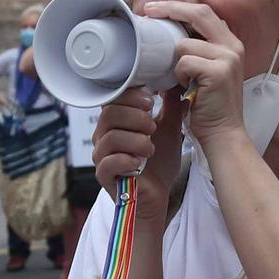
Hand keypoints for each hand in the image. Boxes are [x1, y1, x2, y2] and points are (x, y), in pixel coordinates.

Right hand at [94, 87, 184, 219]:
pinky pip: (107, 163)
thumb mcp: (170, 130)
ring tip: (150, 149)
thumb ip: (172, 107)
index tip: (150, 101)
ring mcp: (102, 156)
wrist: (157, 194)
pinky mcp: (104, 175)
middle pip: (110, 114)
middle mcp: (104, 135)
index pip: (113, 99)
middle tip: (153, 127)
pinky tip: (139, 163)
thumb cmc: (159, 163)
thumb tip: (177, 84)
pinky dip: (126, 160)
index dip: (130, 96)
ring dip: (135, 140)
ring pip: (110, 137)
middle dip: (135, 117)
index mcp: (117, 121)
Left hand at [136, 0, 250, 153]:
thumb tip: (166, 37)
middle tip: (148, 11)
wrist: (223, 135)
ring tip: (180, 81)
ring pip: (185, 44)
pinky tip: (186, 90)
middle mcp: (233, 47)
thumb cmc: (209, 107)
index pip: (204, 13)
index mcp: (231, 44)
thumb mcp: (205, 73)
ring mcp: (228, 58)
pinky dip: (178, 76)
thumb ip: (195, 52)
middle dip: (171, 9)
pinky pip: (184, 62)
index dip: (179, 7)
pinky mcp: (219, 72)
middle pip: (199, 14)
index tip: (156, 8)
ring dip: (175, 63)